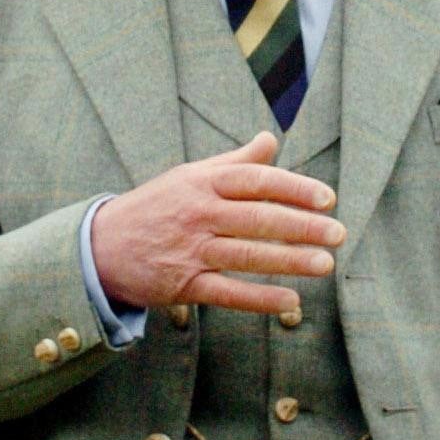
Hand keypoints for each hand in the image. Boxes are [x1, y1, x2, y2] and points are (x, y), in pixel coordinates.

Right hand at [89, 131, 344, 316]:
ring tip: (326, 265)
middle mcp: (200, 214)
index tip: (327, 197)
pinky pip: (227, 292)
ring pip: (248, 255)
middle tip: (339, 233)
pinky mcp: (183, 285)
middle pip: (259, 219)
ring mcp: (192, 250)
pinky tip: (291, 300)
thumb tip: (270, 139)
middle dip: (302, 226)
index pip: (257, 181)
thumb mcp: (191, 175)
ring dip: (290, 261)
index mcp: (204, 183)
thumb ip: (235, 162)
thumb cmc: (157, 206)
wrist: (100, 246)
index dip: (294, 188)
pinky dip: (260, 298)